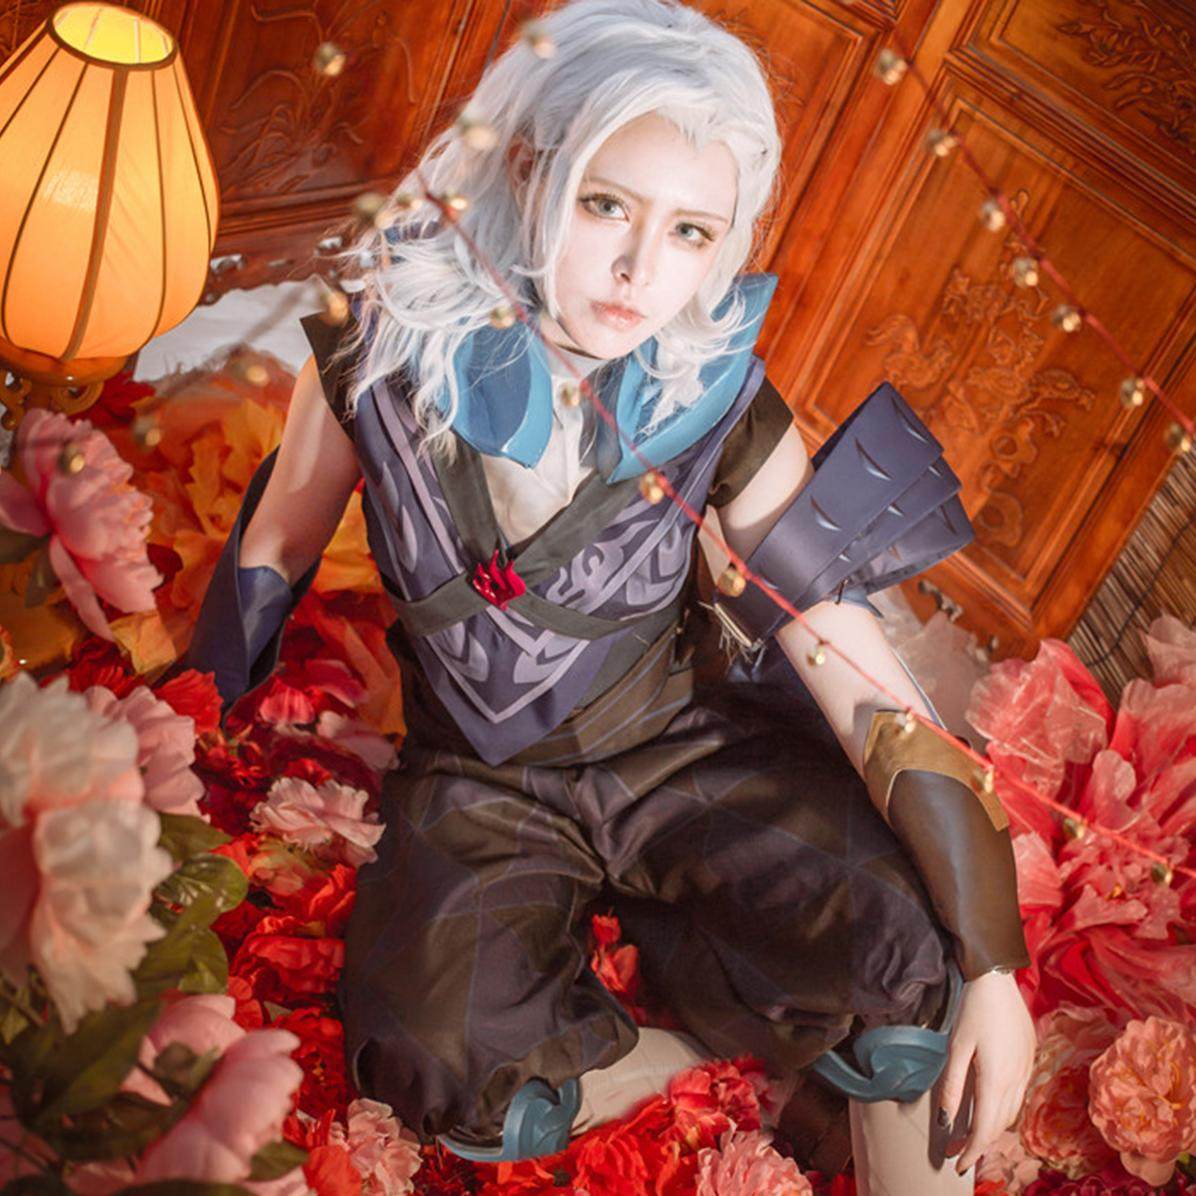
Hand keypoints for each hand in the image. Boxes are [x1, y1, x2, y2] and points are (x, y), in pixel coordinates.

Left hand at [936, 970, 1034, 1174]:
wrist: (998, 981)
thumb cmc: (972, 1010)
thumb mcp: (956, 1047)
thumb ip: (953, 1086)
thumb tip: (945, 1121)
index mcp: (995, 1079)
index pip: (984, 1129)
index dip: (970, 1151)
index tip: (957, 1165)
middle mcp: (1016, 1080)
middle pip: (999, 1126)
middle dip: (978, 1145)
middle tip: (957, 1156)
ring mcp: (1026, 1071)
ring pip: (1010, 1114)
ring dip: (991, 1129)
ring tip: (969, 1137)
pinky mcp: (1029, 1061)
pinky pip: (1018, 1098)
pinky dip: (1003, 1111)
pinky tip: (989, 1109)